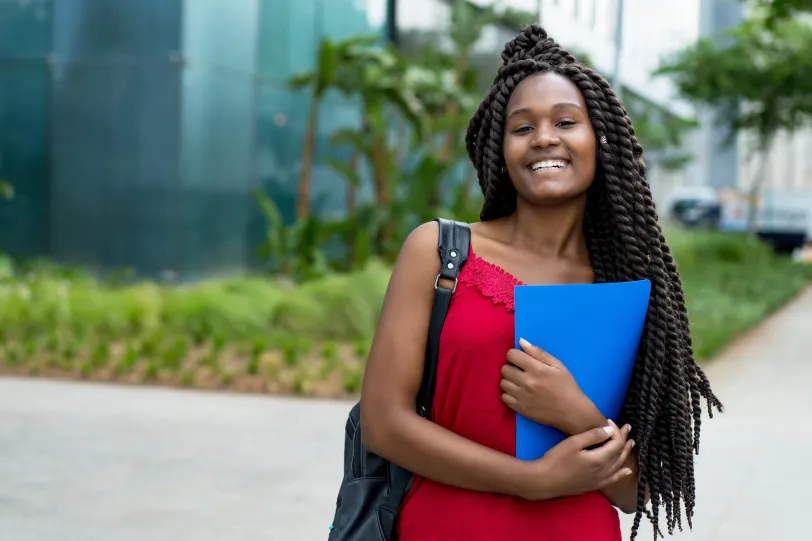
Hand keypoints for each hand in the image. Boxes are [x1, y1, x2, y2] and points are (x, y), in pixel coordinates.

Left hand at [500, 338, 592, 433]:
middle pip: (504, 369)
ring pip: (502, 383)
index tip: (520, 359)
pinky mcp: (520, 409)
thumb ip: (538, 352)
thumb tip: (521, 342)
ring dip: (509, 381)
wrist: (572, 412)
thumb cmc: (567, 386)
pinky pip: (504, 398)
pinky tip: (518, 394)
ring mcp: (522, 396)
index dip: (514, 355)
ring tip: (519, 383)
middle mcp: (526, 382)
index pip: (511, 355)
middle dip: (511, 367)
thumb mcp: (558, 365)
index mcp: (536, 369)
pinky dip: (509, 394)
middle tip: (520, 371)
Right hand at [520, 420, 634, 500]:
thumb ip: (593, 436)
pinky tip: (627, 471)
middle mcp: (604, 471)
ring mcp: (600, 480)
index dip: (616, 431)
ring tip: (631, 444)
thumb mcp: (573, 443)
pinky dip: (621, 473)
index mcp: (599, 459)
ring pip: (618, 465)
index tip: (609, 420)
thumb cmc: (556, 459)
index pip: (616, 443)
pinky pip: (613, 479)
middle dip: (624, 439)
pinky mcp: (594, 485)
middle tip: (628, 427)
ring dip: (625, 453)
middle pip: (619, 453)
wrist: (545, 481)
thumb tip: (610, 429)